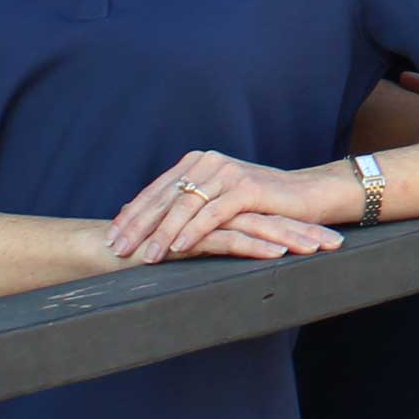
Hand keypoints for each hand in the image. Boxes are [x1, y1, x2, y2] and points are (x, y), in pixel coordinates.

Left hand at [107, 152, 351, 264]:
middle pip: (165, 197)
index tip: (111, 237)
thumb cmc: (262, 204)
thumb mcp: (218, 201)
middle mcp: (209, 162)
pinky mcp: (247, 188)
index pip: (156, 190)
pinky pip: (212, 213)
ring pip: (185, 205)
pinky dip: (193, 231)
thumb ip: (187, 204)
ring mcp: (228, 173)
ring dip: (162, 233)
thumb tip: (147, 220)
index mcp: (197, 163)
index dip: (132, 214)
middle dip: (138, 226)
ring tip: (146, 255)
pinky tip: (179, 248)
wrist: (307, 195)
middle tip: (117, 249)